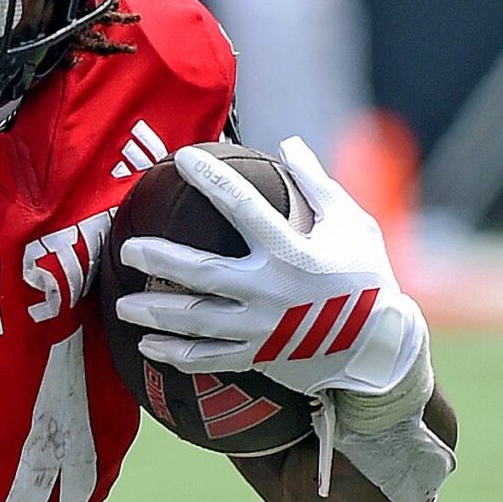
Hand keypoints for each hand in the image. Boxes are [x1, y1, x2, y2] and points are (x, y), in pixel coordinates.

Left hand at [116, 138, 426, 401]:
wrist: (380, 346)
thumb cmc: (365, 277)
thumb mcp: (351, 225)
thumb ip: (317, 185)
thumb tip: (290, 142)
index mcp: (292, 252)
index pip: (243, 206)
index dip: (211, 178)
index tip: (181, 157)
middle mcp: (271, 290)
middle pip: (202, 274)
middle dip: (160, 261)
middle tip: (128, 249)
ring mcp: (261, 328)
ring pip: (196, 322)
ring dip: (155, 314)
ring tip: (121, 306)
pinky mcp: (257, 355)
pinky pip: (208, 359)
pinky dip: (175, 354)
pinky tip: (147, 346)